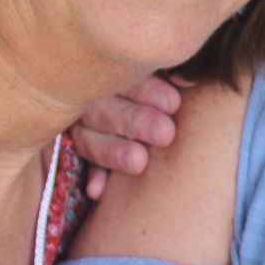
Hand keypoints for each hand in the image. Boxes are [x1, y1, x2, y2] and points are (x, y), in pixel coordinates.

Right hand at [72, 74, 182, 199]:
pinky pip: (80, 167)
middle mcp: (91, 99)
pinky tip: (97, 190)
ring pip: (88, 138)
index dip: (147, 90)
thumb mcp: (164, 79)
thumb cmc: (166, 95)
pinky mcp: (76, 155)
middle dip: (135, 121)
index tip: (174, 103)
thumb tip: (188, 78)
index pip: (125, 78)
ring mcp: (79, 127)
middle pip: (104, 108)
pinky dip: (91, 176)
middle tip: (165, 134)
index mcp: (113, 74)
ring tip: (140, 162)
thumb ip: (172, 76)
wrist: (155, 119)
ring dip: (112, 151)